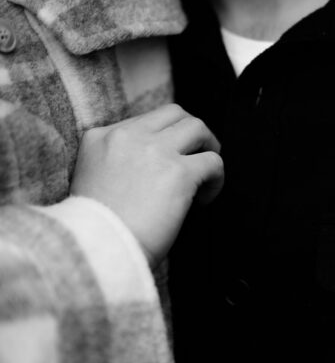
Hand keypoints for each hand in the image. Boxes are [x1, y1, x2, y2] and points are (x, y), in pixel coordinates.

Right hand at [71, 104, 223, 267]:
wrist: (97, 249)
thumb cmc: (95, 230)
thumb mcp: (90, 181)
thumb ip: (116, 164)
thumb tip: (155, 168)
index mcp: (100, 137)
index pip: (143, 121)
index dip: (162, 140)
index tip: (165, 163)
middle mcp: (126, 136)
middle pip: (173, 113)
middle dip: (190, 132)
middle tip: (197, 155)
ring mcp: (154, 150)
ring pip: (197, 127)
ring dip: (209, 147)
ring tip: (208, 173)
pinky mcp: (178, 172)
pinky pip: (212, 162)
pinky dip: (216, 179)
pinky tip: (205, 198)